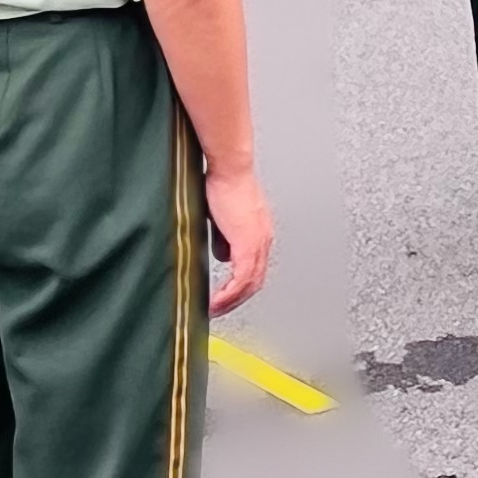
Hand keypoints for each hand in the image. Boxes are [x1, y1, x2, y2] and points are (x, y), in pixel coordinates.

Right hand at [202, 160, 273, 316]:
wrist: (229, 168)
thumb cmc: (224, 182)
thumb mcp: (221, 216)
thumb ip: (222, 237)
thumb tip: (221, 254)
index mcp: (259, 232)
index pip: (255, 268)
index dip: (240, 286)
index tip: (226, 296)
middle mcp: (263, 239)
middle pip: (255, 281)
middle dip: (236, 300)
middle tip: (219, 309)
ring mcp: (258, 242)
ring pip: (250, 284)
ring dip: (231, 301)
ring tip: (214, 310)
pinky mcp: (248, 244)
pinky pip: (241, 279)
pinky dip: (229, 294)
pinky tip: (215, 300)